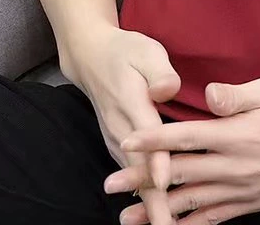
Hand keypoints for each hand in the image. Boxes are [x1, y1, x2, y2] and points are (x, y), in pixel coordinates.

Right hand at [61, 25, 181, 224]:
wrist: (91, 57)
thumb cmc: (126, 51)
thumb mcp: (146, 50)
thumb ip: (159, 71)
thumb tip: (168, 89)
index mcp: (131, 103)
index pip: (147, 136)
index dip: (155, 160)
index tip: (165, 184)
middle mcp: (121, 129)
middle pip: (139, 169)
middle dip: (154, 202)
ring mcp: (116, 140)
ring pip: (133, 177)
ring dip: (149, 206)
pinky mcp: (117, 146)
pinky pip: (131, 175)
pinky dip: (143, 196)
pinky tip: (158, 214)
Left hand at [103, 77, 259, 224]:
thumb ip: (237, 96)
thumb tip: (208, 94)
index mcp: (238, 134)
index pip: (186, 137)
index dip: (154, 140)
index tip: (126, 142)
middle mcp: (237, 166)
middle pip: (181, 174)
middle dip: (142, 180)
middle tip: (110, 184)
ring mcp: (244, 189)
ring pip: (193, 203)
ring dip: (157, 210)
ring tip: (127, 218)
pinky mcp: (253, 203)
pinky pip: (216, 218)